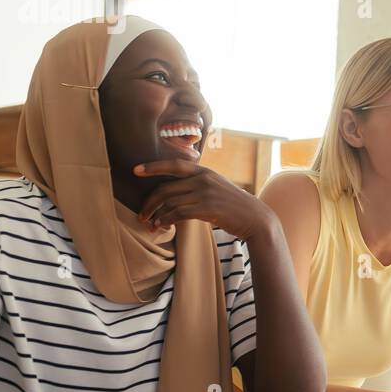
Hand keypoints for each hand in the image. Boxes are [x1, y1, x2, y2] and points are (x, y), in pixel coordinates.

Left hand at [135, 159, 276, 240]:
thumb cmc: (234, 206)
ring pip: (169, 202)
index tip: (135, 170)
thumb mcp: (217, 187)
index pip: (173, 165)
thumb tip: (175, 193)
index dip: (153, 167)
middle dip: (149, 202)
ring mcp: (205, 192)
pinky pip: (178, 213)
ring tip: (151, 224)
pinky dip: (166, 220)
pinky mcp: (207, 207)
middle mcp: (203, 178)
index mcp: (204, 171)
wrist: (255, 217)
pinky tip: (162, 226)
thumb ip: (198, 185)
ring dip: (156, 215)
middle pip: (166, 188)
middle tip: (141, 214)